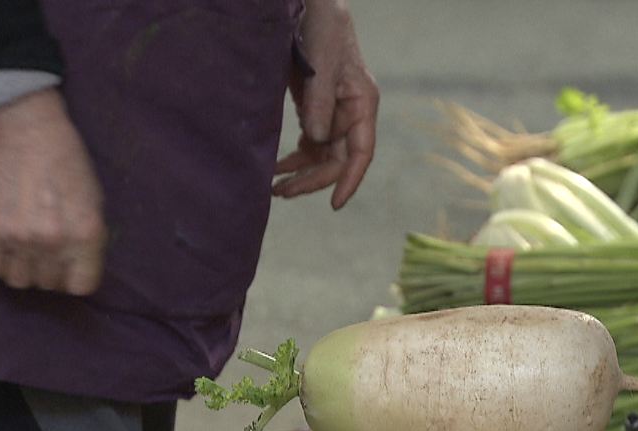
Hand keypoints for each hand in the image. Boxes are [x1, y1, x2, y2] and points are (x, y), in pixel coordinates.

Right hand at [0, 89, 106, 294]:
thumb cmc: (69, 165)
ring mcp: (21, 239)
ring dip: (22, 269)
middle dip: (49, 271)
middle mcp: (55, 243)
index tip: (71, 267)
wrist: (27, 134)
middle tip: (46, 249)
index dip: (76, 278)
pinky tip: (4, 248)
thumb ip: (88, 239)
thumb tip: (78, 267)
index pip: (82, 287)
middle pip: (49, 284)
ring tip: (25, 249)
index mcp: (87, 236)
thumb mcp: (95, 203)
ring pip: (19, 281)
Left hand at [274, 0, 378, 208]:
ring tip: (274, 187)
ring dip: (300, 172)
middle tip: (281, 193)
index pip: (361, 153)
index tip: (335, 205)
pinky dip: (294, 157)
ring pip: (322, 155)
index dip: (349, 181)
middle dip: (312, 179)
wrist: (312, 7)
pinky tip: (277, 167)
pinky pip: (309, 143)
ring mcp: (334, 113)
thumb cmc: (323, 28)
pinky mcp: (316, 108)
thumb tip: (313, 141)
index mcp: (363, 105)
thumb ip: (320, 103)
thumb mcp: (322, 65)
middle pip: (337, 159)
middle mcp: (351, 114)